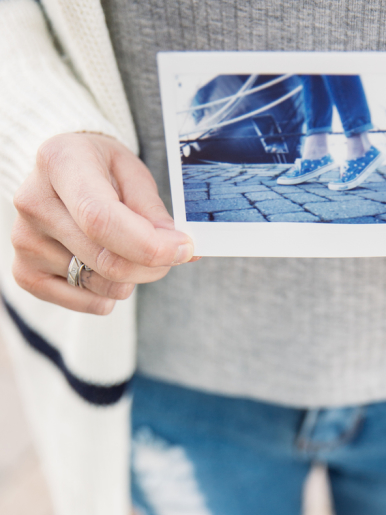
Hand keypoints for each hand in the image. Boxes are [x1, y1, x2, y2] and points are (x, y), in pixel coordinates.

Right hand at [11, 132, 194, 315]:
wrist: (61, 173)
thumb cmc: (101, 170)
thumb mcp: (132, 172)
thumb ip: (153, 210)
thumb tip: (182, 251)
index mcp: (59, 162)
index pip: (101, 220)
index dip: (148, 245)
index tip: (183, 249)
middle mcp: (33, 203)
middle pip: (106, 261)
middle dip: (152, 266)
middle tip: (170, 255)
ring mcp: (25, 241)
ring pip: (102, 286)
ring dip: (132, 279)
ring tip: (126, 251)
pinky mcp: (25, 273)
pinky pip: (86, 304)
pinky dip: (109, 294)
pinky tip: (104, 268)